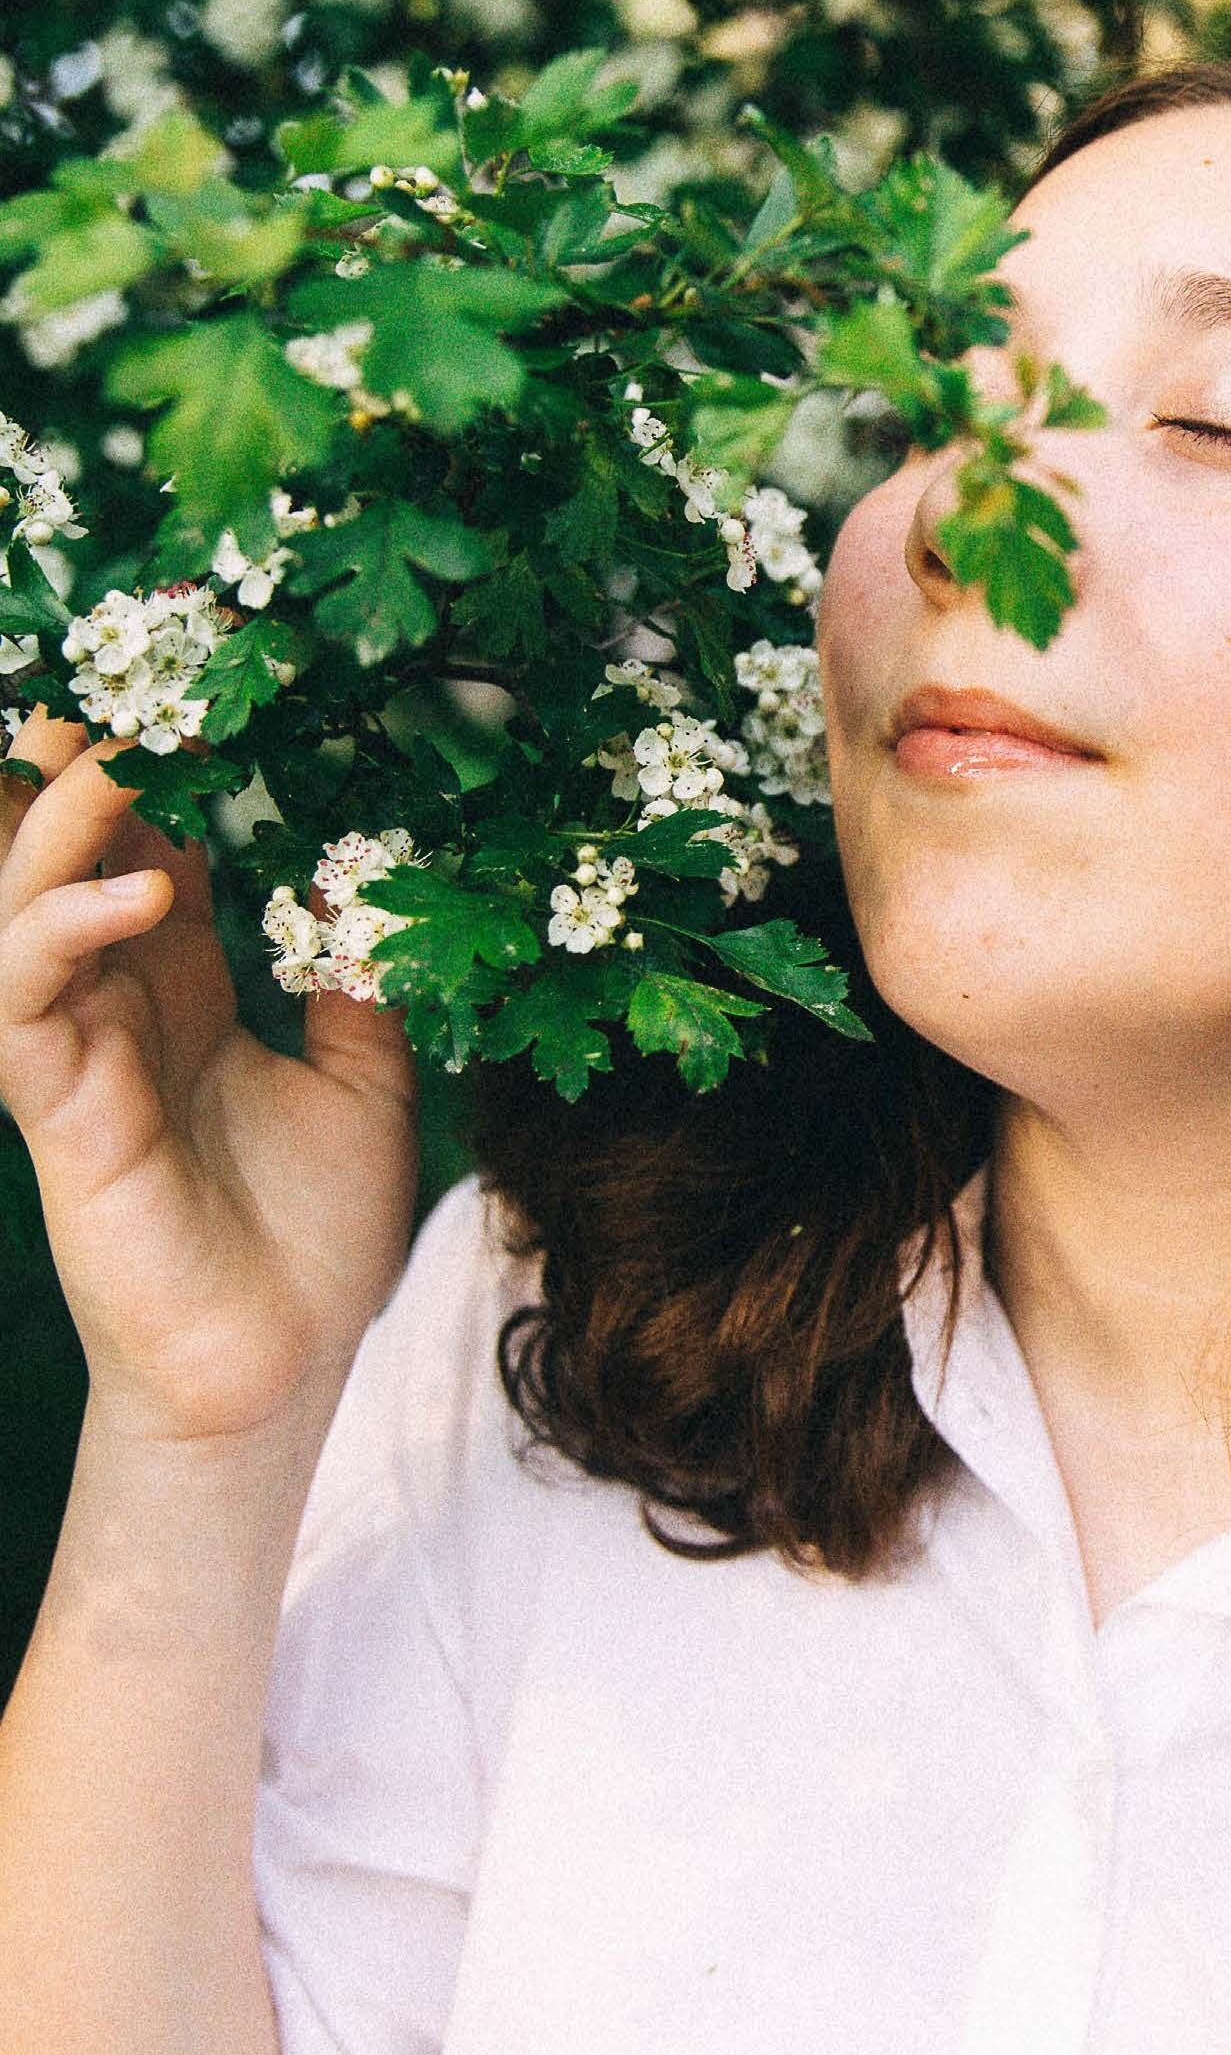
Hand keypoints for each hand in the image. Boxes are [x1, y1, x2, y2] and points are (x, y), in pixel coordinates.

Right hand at [0, 713, 420, 1446]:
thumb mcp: (370, 1084)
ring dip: (53, 826)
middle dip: (72, 770)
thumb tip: (369, 885)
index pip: (148, 850)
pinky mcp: (56, 1110)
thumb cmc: (316, 1239)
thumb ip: (361, 983)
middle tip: (114, 688)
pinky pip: (24, 1000)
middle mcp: (119, 1009)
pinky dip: (64, 929)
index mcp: (186, 994)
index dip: (160, 774)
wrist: (280, 1366)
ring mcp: (77, 1054)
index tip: (203, 694)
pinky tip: (139, 893)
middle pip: (60, 858)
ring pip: (19, 908)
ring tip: (114, 759)